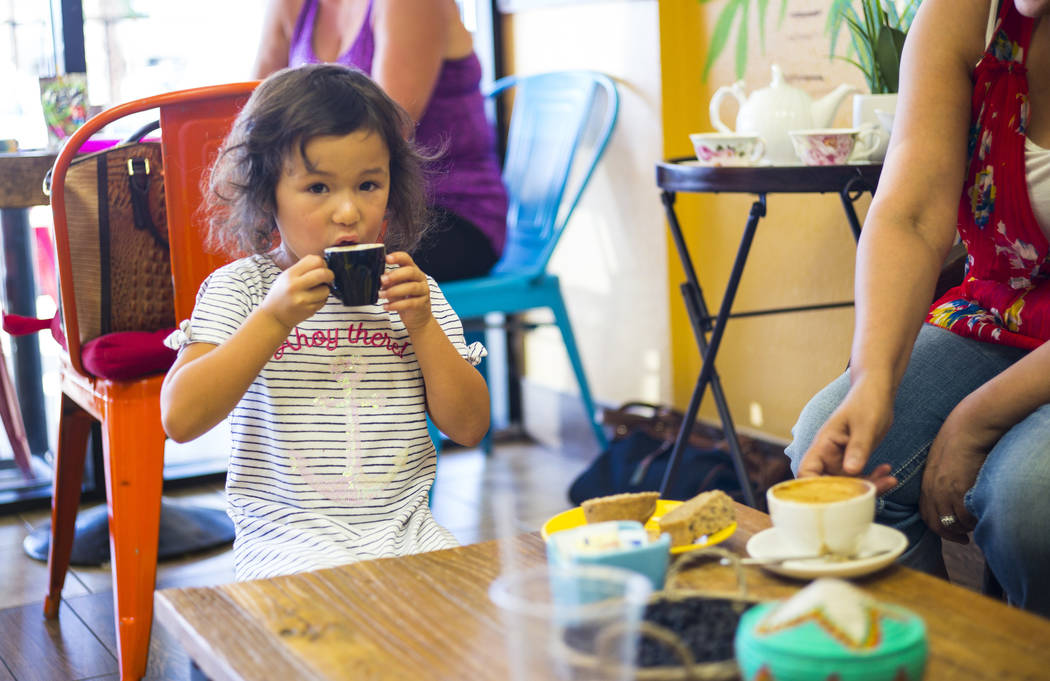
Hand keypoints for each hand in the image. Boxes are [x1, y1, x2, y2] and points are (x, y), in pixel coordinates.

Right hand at [260, 254, 332, 329]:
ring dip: (325, 290)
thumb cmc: (282, 293)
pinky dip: (321, 300)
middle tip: (327, 278)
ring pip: (326, 289)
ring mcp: (303, 299)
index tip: (321, 268)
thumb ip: (303, 268)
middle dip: (330, 275)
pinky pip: (324, 301)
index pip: (315, 260)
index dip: (322, 263)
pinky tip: (311, 300)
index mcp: (290, 274)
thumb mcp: (286, 276)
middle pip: (323, 274)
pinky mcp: (309, 310)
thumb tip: (324, 263)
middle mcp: (295, 286)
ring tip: (315, 291)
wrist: (274, 316)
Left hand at [381, 251, 431, 331]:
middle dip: (395, 275)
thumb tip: (375, 276)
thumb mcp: (394, 287)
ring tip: (381, 295)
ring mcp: (423, 291)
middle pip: (410, 271)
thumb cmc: (404, 299)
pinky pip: (410, 303)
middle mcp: (420, 278)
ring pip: (411, 287)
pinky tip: (387, 306)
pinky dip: (396, 305)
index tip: (386, 259)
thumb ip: (387, 280)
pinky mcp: (422, 304)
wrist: (417, 317)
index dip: (397, 257)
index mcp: (412, 270)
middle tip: (382, 280)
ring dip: (394, 291)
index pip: (406, 259)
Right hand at [797, 379, 897, 494]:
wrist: (877, 392)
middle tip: (876, 489)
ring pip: (848, 484)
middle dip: (851, 493)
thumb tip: (852, 470)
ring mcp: (841, 459)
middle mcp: (828, 456)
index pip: (807, 472)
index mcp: (823, 445)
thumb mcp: (865, 425)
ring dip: (868, 486)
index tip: (833, 498)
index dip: (812, 489)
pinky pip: (861, 477)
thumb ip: (858, 447)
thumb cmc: (867, 402)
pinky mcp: (854, 461)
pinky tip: (888, 470)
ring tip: (890, 480)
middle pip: (829, 485)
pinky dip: (875, 479)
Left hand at [919, 405, 998, 543]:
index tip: (949, 533)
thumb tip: (951, 491)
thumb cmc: (958, 440)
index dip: (937, 526)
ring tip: (974, 525)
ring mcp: (944, 490)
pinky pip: (963, 515)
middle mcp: (931, 489)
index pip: (925, 513)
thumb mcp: (941, 461)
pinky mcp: (958, 488)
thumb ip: (942, 478)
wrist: (967, 428)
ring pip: (951, 522)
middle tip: (963, 540)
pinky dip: (971, 520)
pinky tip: (979, 517)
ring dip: (963, 528)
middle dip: (949, 534)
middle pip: (935, 523)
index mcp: (926, 482)